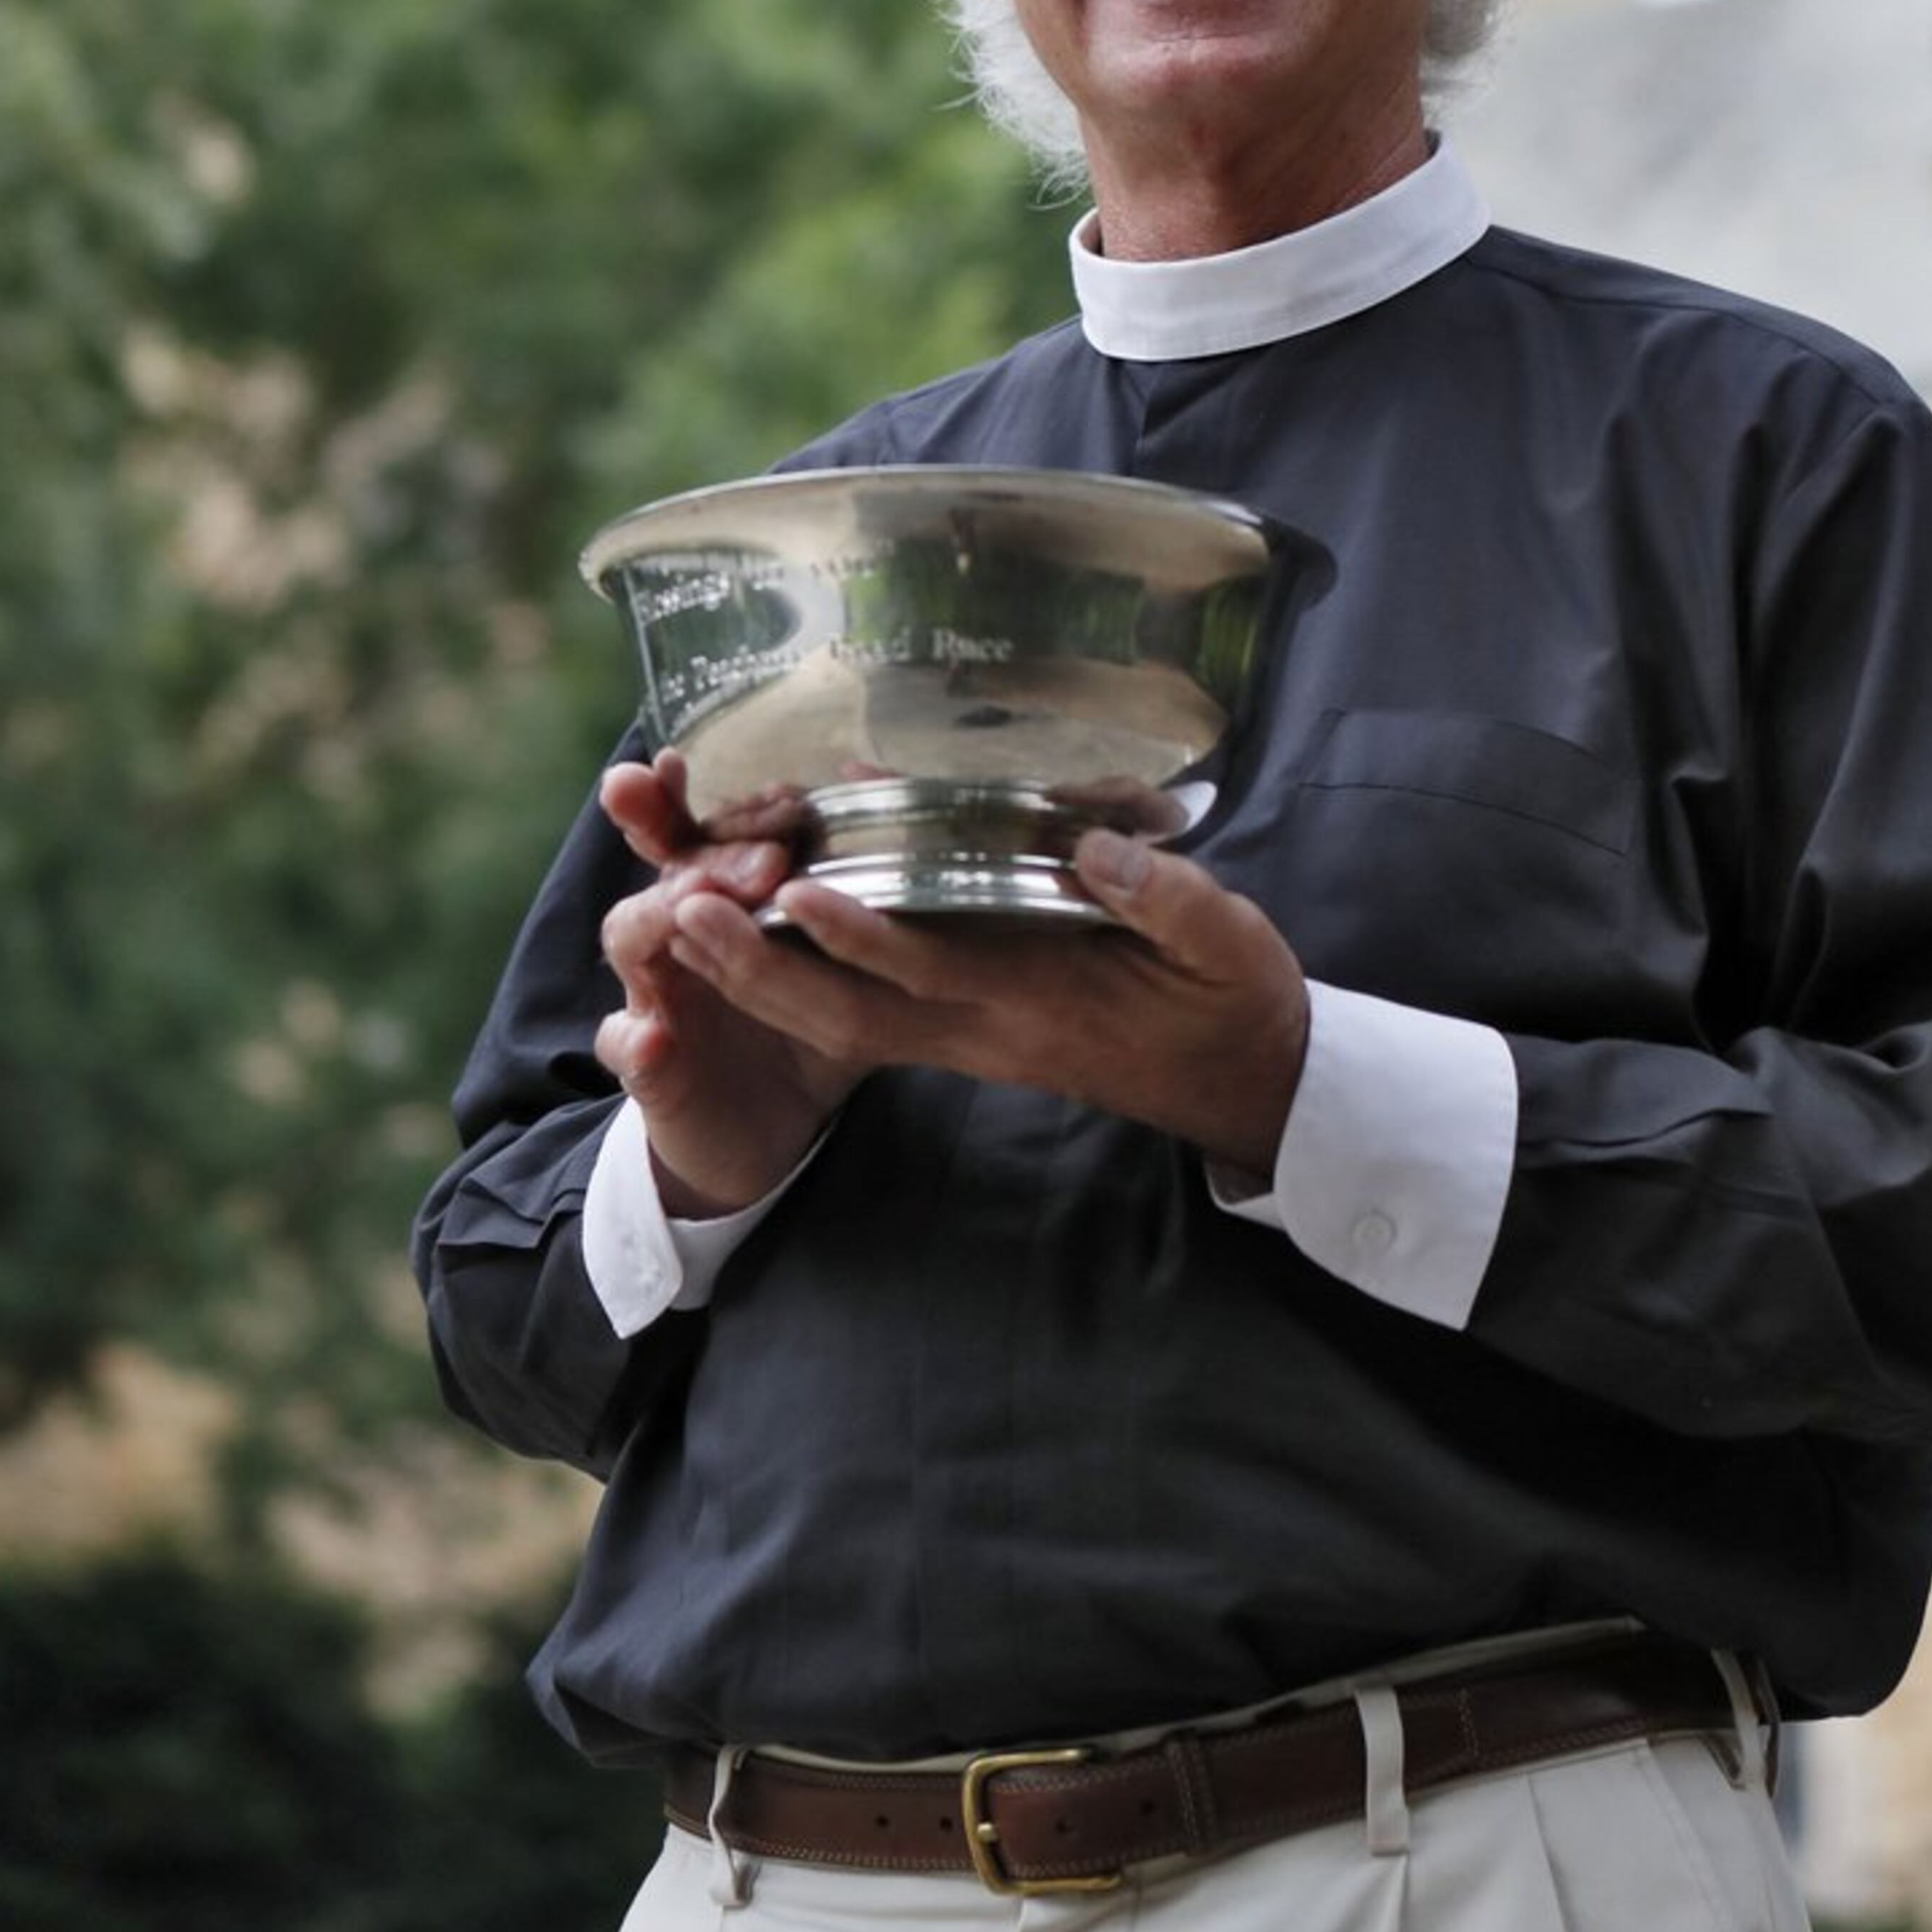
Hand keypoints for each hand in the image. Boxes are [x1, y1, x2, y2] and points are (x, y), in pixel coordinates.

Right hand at [593, 752, 865, 1218]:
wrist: (753, 1133)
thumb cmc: (805, 1027)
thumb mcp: (844, 958)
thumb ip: (865, 894)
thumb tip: (915, 814)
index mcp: (722, 897)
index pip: (697, 827)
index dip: (679, 792)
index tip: (675, 756)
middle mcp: (675, 933)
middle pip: (665, 867)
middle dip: (690, 844)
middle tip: (755, 856)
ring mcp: (651, 994)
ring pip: (632, 937)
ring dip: (660, 916)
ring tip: (692, 906)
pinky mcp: (646, 1067)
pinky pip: (627, 1047)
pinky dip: (635, 1042)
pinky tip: (653, 1038)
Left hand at [653, 826, 1310, 1186]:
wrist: (1249, 1085)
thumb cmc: (1237, 1003)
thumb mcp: (1228, 942)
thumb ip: (1163, 897)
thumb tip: (1092, 846)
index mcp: (1046, 1002)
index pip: (938, 970)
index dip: (865, 935)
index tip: (800, 892)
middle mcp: (990, 1029)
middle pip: (855, 1012)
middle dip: (764, 968)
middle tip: (681, 913)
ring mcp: (975, 1038)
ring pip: (847, 1021)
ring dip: (763, 979)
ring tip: (686, 920)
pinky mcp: (972, 1033)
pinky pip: (870, 1020)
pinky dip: (806, 983)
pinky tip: (757, 939)